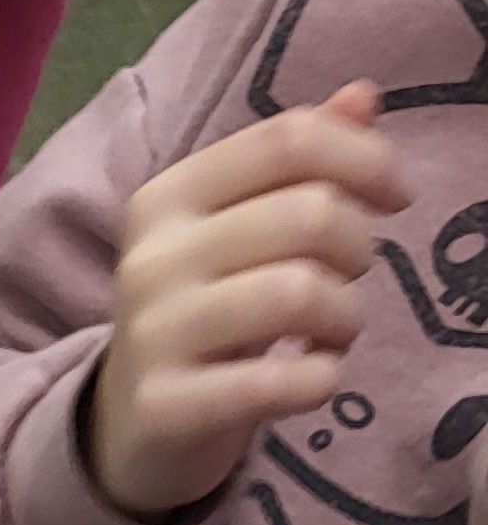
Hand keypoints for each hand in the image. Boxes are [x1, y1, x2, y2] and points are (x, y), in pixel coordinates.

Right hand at [85, 82, 408, 522]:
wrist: (130, 428)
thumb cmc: (204, 314)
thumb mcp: (238, 228)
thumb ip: (296, 162)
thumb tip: (364, 96)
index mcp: (169, 196)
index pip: (287, 140)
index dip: (366, 158)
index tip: (395, 197)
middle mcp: (153, 257)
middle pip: (307, 213)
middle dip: (359, 247)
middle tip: (349, 279)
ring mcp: (153, 333)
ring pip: (300, 292)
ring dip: (345, 317)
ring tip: (333, 333)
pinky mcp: (165, 406)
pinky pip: (276, 383)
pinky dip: (319, 380)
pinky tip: (314, 380)